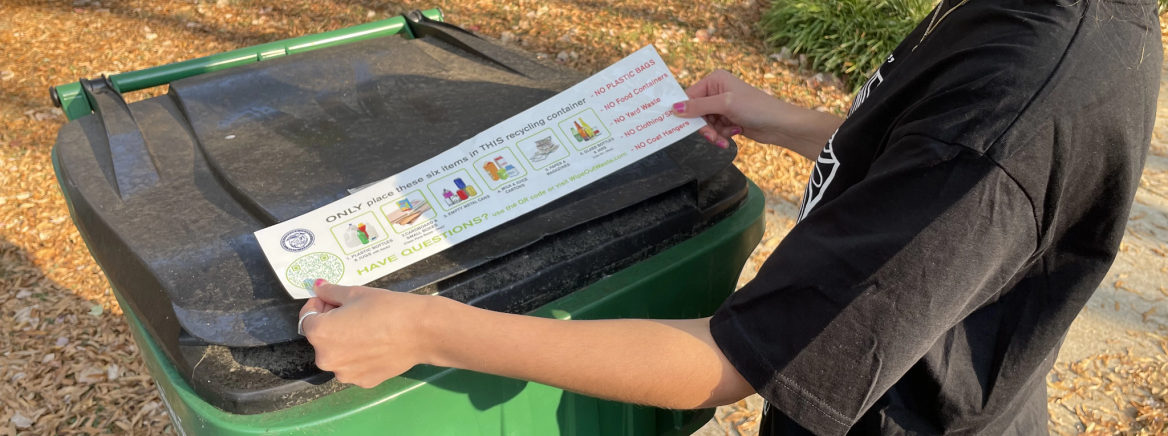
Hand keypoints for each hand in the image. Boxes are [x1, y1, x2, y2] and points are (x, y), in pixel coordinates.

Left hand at [298, 280, 431, 387]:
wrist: (420, 331)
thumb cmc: (386, 307)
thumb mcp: (355, 293)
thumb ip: (331, 292)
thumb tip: (317, 286)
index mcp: (319, 334)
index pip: (307, 317)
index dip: (319, 305)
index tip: (334, 300)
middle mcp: (326, 358)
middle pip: (321, 338)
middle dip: (332, 324)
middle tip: (355, 313)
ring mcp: (344, 374)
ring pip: (338, 354)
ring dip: (344, 342)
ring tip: (368, 330)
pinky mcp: (362, 382)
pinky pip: (353, 366)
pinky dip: (359, 356)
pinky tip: (377, 345)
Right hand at [672, 69, 843, 159]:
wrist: (778, 124)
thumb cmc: (755, 107)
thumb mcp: (725, 104)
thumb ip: (699, 106)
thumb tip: (673, 108)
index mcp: (714, 80)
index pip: (689, 96)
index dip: (685, 111)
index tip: (680, 125)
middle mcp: (716, 91)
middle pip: (695, 113)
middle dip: (704, 126)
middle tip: (711, 136)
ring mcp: (722, 106)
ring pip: (705, 124)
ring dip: (714, 133)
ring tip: (727, 137)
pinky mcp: (727, 120)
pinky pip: (715, 130)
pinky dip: (722, 135)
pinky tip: (735, 134)